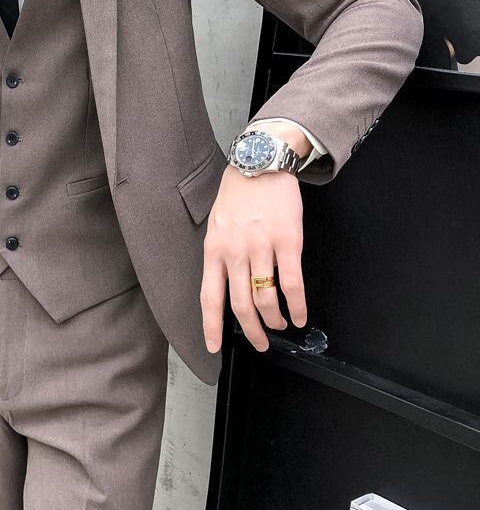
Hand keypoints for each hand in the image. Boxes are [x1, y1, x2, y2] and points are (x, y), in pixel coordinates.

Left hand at [200, 164, 307, 353]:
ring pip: (266, 298)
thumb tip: (225, 284)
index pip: (209, 296)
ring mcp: (261, 247)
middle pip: (241, 305)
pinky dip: (297, 305)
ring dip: (274, 319)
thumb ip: (219, 254)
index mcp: (214, 250)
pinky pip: (292, 283)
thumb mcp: (217, 224)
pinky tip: (300, 315)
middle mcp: (235, 252)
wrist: (261, 163)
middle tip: (260, 343)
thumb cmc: (238, 193)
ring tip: (281, 324)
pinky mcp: (287, 242)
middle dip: (252, 330)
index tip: (213, 346)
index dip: (211, 326)